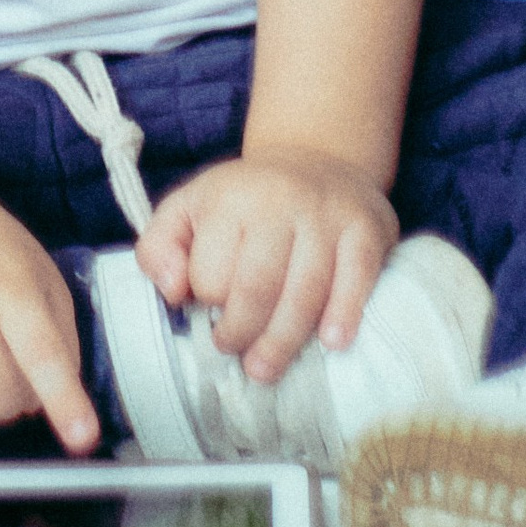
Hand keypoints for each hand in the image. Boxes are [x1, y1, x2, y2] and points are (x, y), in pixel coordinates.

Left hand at [135, 149, 395, 385]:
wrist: (318, 158)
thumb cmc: (245, 197)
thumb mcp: (188, 207)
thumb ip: (159, 247)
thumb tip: (172, 292)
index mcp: (230, 197)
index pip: (212, 273)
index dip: (208, 304)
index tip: (210, 317)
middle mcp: (279, 200)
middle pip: (258, 288)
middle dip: (242, 333)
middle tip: (238, 356)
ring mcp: (326, 214)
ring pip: (305, 293)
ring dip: (283, 341)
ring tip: (266, 368)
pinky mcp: (366, 228)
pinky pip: (357, 279)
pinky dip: (344, 314)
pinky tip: (331, 342)